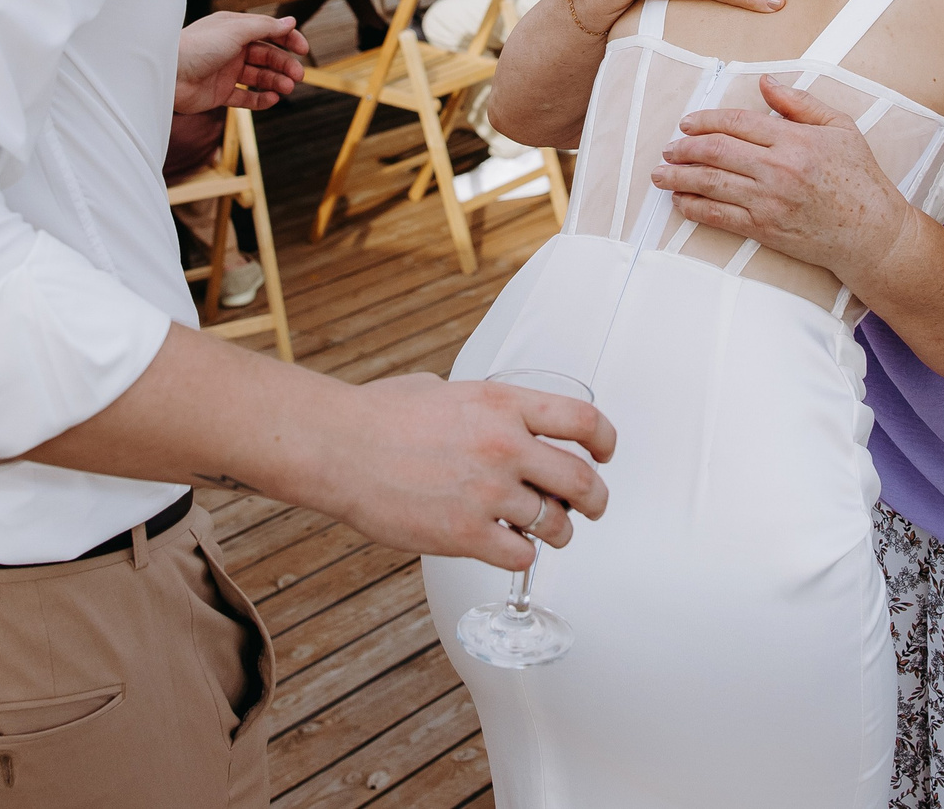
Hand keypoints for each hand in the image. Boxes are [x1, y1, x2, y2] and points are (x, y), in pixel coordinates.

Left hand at [175, 11, 309, 113]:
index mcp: (234, 29)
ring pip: (259, 76)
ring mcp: (226, 71)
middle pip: (267, 56)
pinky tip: (272, 100)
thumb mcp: (235, 30)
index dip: (288, 40)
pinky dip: (260, 99)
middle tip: (298, 77)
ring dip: (276, 81)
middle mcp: (231, 49)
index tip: (304, 51)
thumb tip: (291, 21)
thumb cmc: (197, 47)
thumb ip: (265, 27)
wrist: (167, 75)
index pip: (268, 32)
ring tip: (287, 89)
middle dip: (284, 65)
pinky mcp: (219, 93)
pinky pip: (245, 97)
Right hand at [318, 372, 614, 572]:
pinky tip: (507, 546)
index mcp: (502, 404)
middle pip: (582, 480)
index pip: (583, 420)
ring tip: (547, 532)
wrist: (338, 447)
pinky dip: (521, 555)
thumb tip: (494, 416)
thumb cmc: (380, 415)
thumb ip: (481, 406)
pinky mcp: (465, 534)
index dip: (605, 440)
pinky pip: (520, 555)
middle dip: (596, 499)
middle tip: (592, 506)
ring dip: (559, 531)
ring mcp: (487, 492)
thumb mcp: (442, 389)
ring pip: (556, 524)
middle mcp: (504, 446)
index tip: (605, 452)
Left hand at [650, 76, 909, 279]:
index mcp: (795, 139)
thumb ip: (800, 103)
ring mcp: (769, 200)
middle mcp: (778, 168)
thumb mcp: (840, 128)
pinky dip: (694, 207)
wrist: (872, 234)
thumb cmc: (860, 178)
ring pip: (711, 183)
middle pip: (716, 151)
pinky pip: (719, 216)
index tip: (687, 122)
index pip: (737, 121)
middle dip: (684, 148)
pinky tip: (681, 201)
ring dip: (679, 177)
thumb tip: (765, 82)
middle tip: (668, 149)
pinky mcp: (765, 228)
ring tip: (660, 175)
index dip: (706, 120)